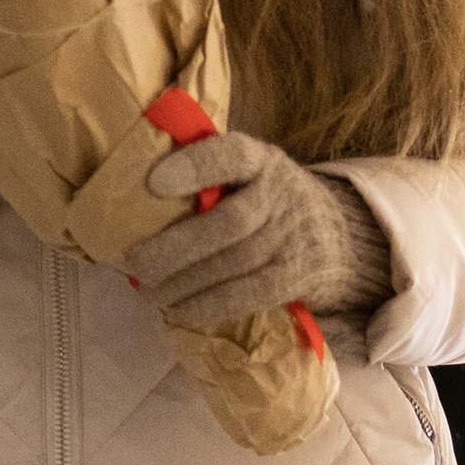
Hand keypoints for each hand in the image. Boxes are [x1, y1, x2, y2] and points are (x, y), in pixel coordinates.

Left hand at [127, 134, 392, 335]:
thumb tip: (130, 192)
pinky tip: (179, 311)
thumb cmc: (267, 198)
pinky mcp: (296, 276)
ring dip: (185, 283)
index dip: (196, 167)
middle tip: (134, 263)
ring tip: (148, 291)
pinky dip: (209, 305)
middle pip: (230, 222)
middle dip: (176, 247)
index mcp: (261, 160)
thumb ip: (208, 176)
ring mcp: (293, 237)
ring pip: (235, 263)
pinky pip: (250, 294)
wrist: (334, 232)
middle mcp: (282, 194)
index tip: (155, 182)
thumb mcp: (249, 172)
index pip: (233, 154)